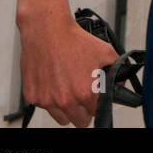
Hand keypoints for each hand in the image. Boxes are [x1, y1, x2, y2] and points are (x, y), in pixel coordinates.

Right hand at [18, 0, 118, 127]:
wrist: (47, 31)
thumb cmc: (73, 40)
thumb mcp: (105, 52)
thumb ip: (116, 70)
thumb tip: (120, 81)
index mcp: (85, 92)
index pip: (96, 112)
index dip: (97, 104)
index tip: (95, 98)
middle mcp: (65, 100)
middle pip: (80, 121)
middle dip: (84, 110)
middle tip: (83, 95)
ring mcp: (47, 100)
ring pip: (62, 118)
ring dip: (67, 109)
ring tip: (68, 89)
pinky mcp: (32, 96)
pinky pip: (44, 107)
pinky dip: (49, 99)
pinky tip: (54, 82)